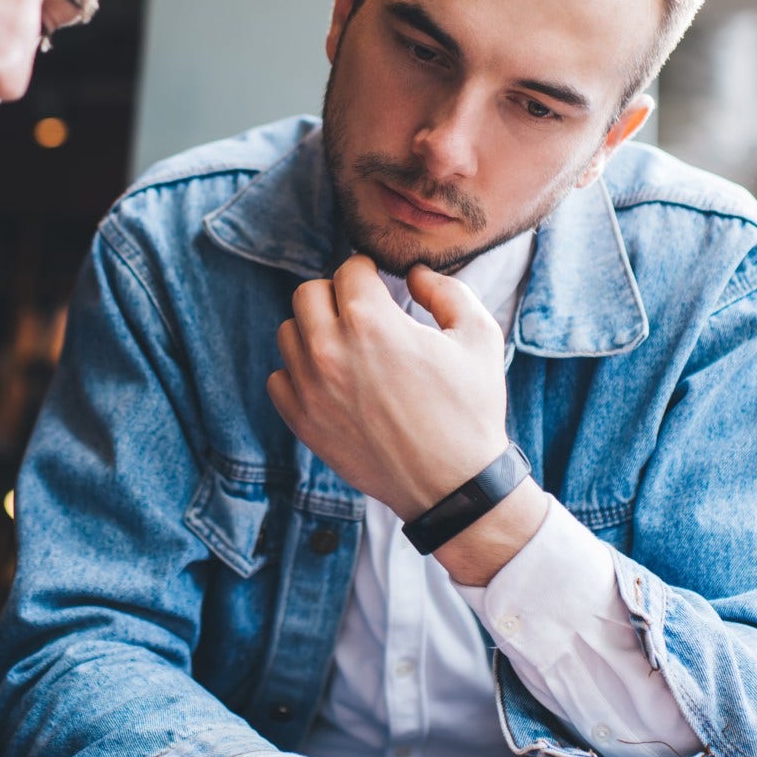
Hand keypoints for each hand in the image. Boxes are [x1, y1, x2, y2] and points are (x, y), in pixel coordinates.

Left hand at [267, 255, 507, 518]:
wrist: (454, 486)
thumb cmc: (470, 411)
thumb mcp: (478, 337)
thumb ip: (445, 291)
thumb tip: (415, 274)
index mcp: (371, 322)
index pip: (348, 270)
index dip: (368, 271)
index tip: (378, 282)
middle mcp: (330, 350)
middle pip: (308, 293)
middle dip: (335, 294)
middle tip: (360, 310)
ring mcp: (310, 389)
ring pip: (288, 333)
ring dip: (313, 330)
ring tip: (345, 344)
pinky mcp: (303, 423)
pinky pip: (278, 379)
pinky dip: (298, 373)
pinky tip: (329, 379)